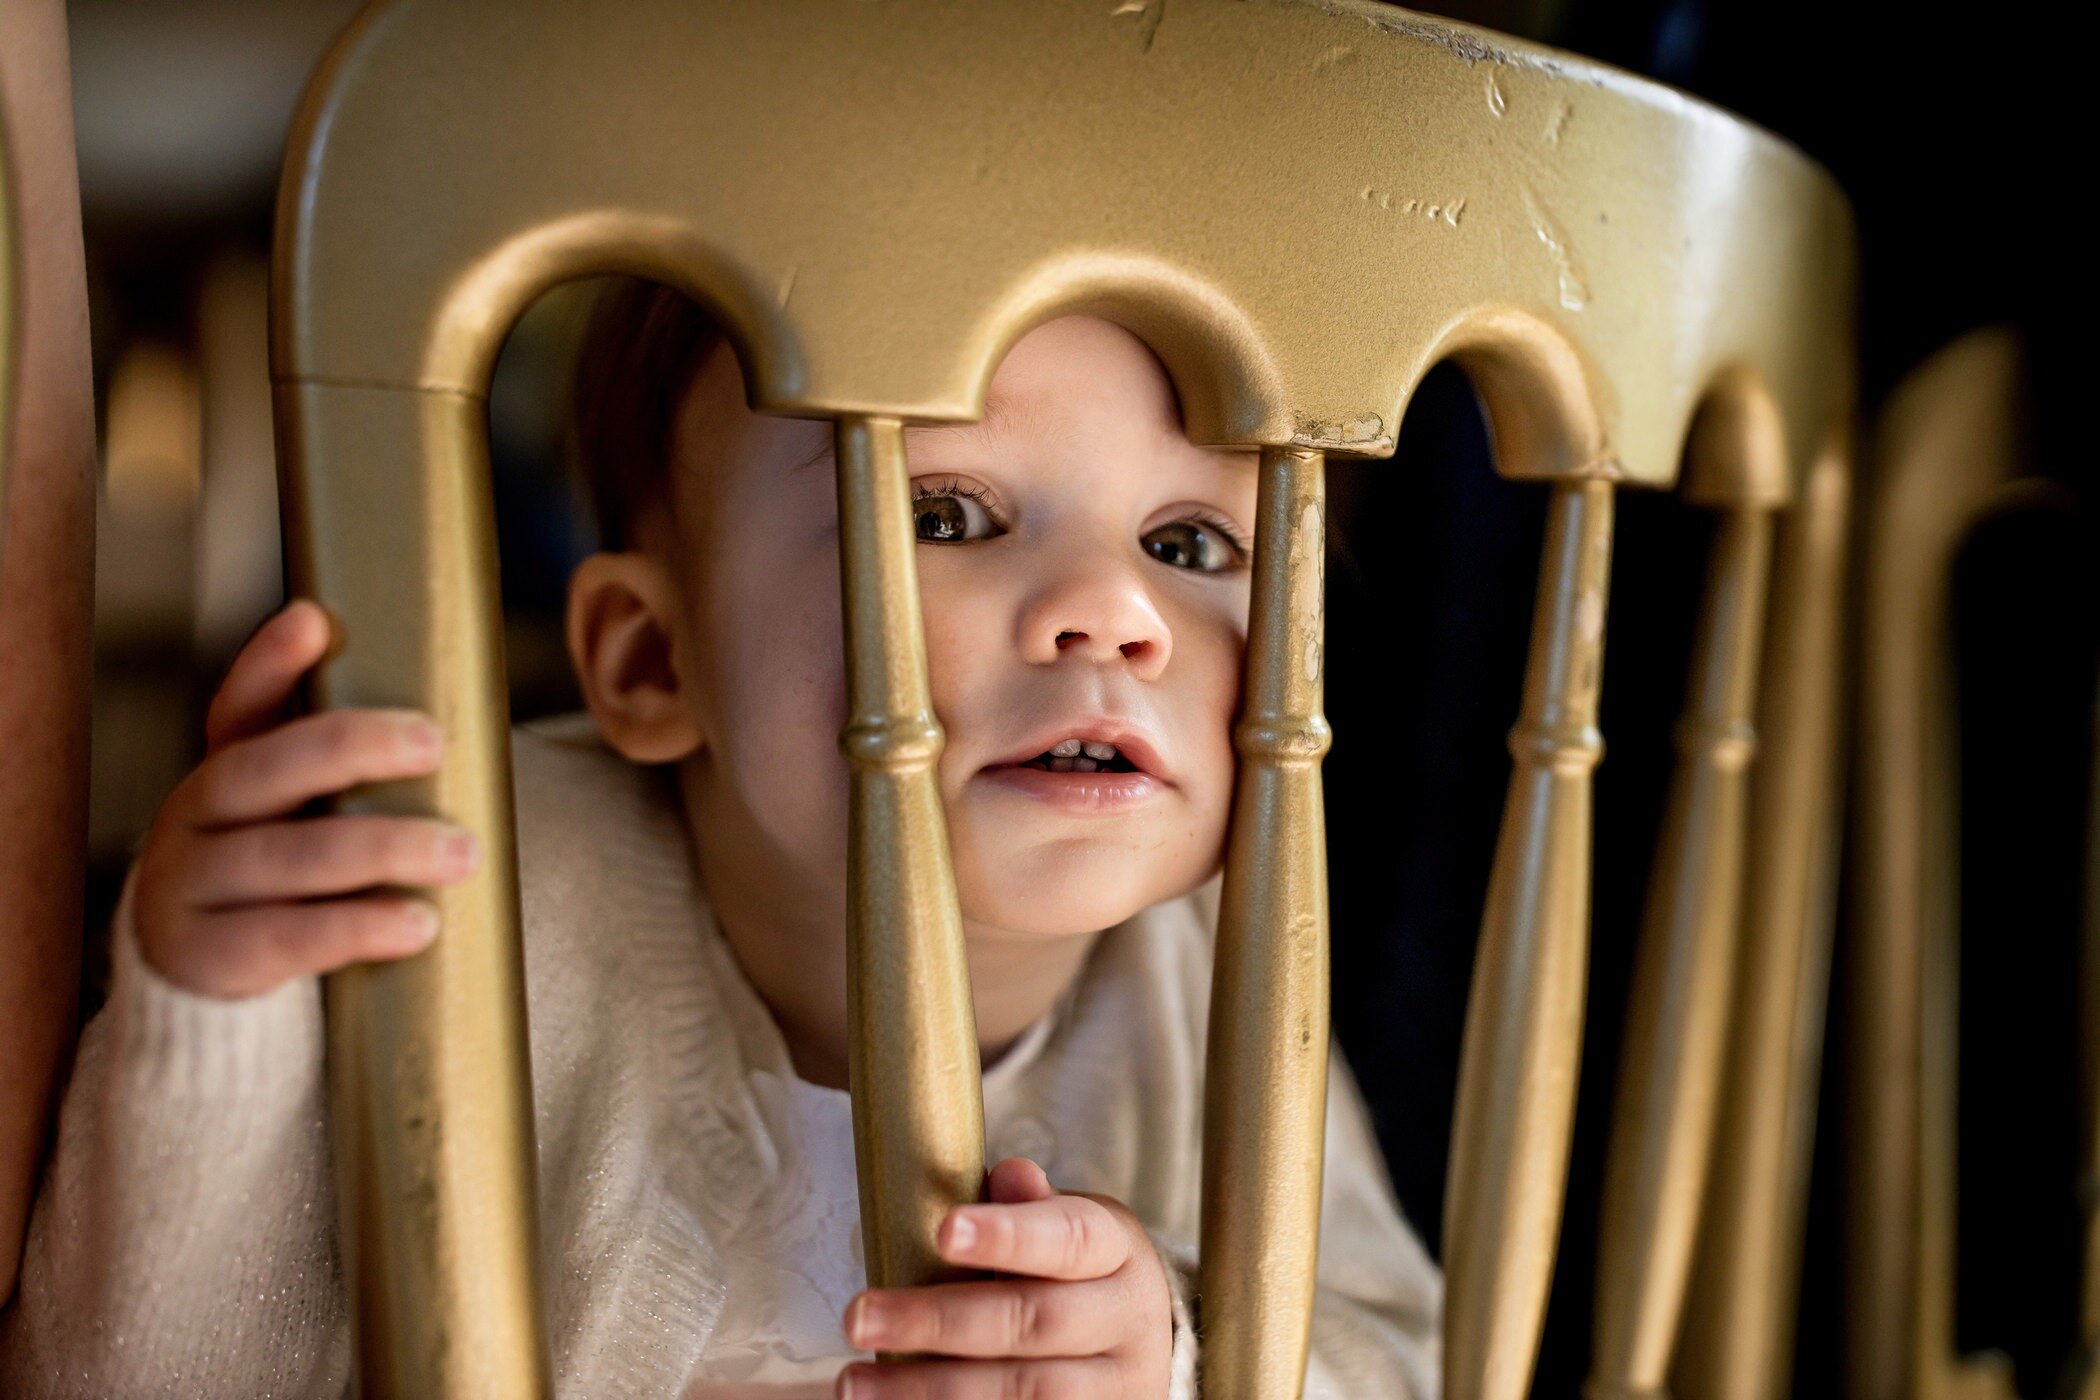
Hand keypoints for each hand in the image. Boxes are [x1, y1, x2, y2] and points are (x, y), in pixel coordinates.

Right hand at [133, 600, 478, 997]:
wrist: (202, 995)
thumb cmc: (280, 892)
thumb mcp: (297, 825)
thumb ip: (345, 784)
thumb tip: (452, 741)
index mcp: (226, 777)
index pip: (239, 709)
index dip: (268, 663)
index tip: (312, 620)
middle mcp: (195, 820)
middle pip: (264, 769)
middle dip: (350, 747)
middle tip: (433, 743)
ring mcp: (191, 888)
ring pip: (289, 856)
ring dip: (384, 847)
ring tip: (461, 852)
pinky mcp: (207, 958)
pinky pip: (288, 937)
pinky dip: (359, 927)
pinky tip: (416, 922)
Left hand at [837, 1157, 1173, 1398]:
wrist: (1143, 1348)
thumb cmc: (1080, 1274)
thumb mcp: (1067, 1229)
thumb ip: (1029, 1210)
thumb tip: (1007, 1175)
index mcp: (1117, 1252)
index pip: (1068, 1238)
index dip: (1008, 1236)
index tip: (944, 1230)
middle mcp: (1127, 1321)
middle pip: (1033, 1323)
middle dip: (939, 1322)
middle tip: (857, 1317)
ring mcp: (1114, 1388)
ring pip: (1025, 1394)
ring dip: (931, 1390)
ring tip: (855, 1383)